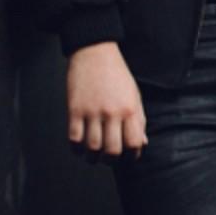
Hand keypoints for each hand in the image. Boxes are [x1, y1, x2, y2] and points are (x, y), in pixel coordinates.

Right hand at [66, 42, 146, 158]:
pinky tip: (79, 147)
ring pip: (92, 147)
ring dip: (92, 157)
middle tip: (108, 159)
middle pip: (112, 149)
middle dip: (111, 160)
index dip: (133, 155)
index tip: (129, 156)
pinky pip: (73, 137)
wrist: (95, 53)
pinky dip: (76, 148)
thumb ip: (139, 120)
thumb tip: (142, 143)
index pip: (134, 142)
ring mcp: (92, 111)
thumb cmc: (117, 75)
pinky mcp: (74, 109)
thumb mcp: (134, 95)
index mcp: (130, 109)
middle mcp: (112, 112)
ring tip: (93, 156)